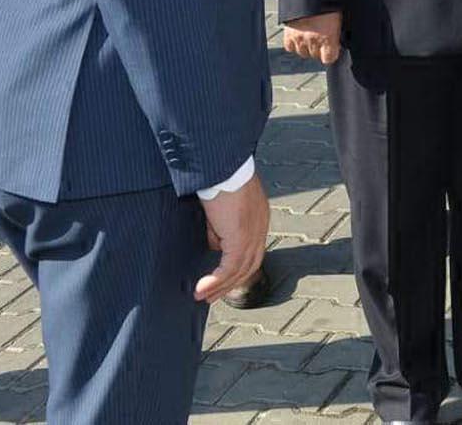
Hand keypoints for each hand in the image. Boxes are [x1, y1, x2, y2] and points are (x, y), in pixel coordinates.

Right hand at [194, 174, 269, 303]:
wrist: (221, 165)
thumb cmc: (218, 177)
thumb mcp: (220, 207)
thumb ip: (219, 226)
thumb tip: (214, 243)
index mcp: (258, 217)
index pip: (252, 249)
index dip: (237, 268)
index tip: (221, 280)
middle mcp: (260, 226)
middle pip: (250, 264)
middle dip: (229, 283)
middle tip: (210, 296)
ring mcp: (253, 232)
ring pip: (241, 269)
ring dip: (220, 287)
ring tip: (201, 296)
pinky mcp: (240, 237)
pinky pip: (230, 266)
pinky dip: (216, 281)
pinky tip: (202, 288)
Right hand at [282, 12, 341, 64]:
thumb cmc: (329, 2)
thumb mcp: (340, 18)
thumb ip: (338, 32)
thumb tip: (340, 41)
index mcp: (328, 37)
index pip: (329, 59)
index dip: (331, 54)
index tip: (332, 49)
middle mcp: (313, 40)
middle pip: (316, 56)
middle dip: (320, 49)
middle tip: (322, 38)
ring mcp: (299, 37)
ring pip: (303, 53)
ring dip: (307, 47)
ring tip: (311, 35)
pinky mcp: (288, 34)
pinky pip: (290, 47)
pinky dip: (294, 43)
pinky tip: (300, 35)